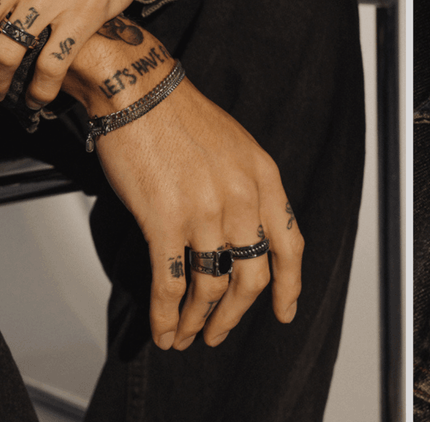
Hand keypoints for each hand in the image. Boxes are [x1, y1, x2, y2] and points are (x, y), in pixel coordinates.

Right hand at [63, 21, 302, 348]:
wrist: (139, 92)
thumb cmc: (182, 117)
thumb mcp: (238, 149)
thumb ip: (249, 191)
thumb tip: (245, 235)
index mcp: (265, 180)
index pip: (290, 246)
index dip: (289, 287)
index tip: (284, 312)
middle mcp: (243, 199)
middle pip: (251, 277)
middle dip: (235, 315)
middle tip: (219, 333)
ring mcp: (205, 212)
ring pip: (210, 286)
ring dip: (198, 320)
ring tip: (186, 336)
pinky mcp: (164, 220)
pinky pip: (171, 281)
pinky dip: (167, 314)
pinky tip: (164, 328)